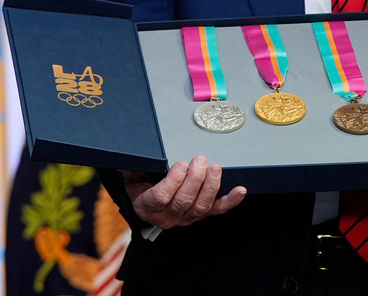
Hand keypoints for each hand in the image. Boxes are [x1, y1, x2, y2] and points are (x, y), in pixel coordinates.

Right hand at [123, 155, 246, 229]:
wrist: (146, 197)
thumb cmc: (139, 180)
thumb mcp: (130, 172)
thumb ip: (131, 162)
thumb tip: (128, 150)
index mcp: (146, 206)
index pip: (161, 198)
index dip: (173, 181)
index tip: (181, 163)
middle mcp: (166, 217)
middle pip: (184, 202)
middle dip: (195, 180)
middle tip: (200, 160)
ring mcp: (185, 218)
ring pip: (201, 207)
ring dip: (210, 187)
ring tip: (214, 168)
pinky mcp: (200, 215)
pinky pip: (216, 210)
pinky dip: (230, 201)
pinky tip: (239, 190)